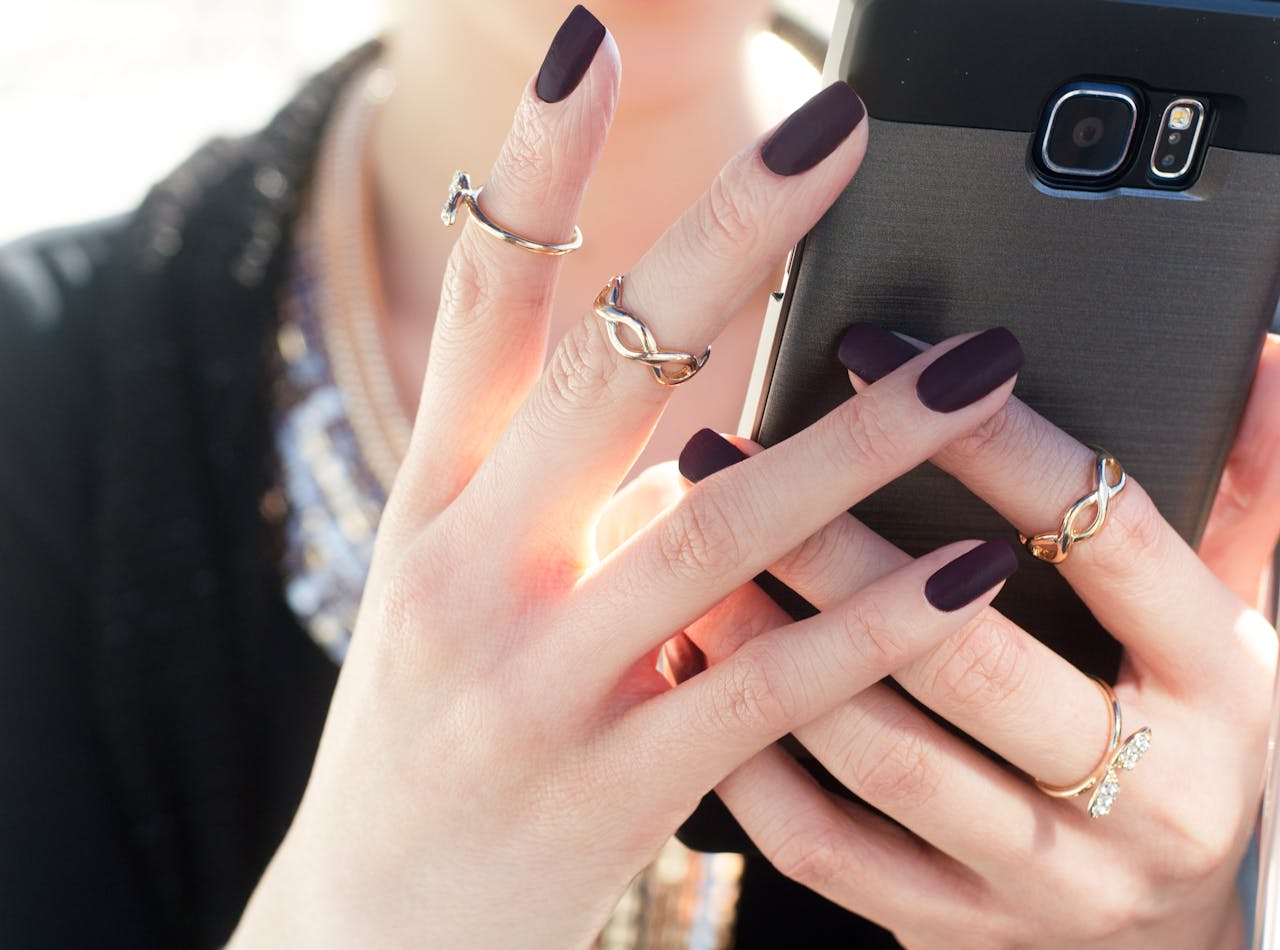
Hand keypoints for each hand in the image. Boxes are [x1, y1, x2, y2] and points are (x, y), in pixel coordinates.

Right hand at [226, 14, 1028, 948]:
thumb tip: (685, 383)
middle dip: (725, 239)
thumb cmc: (429, 725)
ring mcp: (540, 679)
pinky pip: (763, 685)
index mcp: (433, 500)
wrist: (374, 915)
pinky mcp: (613, 782)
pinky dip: (870, 621)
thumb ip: (549, 483)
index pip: (482, 302)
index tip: (587, 46)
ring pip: (716, 528)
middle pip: (608, 371)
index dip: (534, 168)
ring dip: (863, 442)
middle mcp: (475, 569)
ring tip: (984, 367)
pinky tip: (966, 565)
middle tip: (832, 131)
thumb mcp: (454, 583)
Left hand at [680, 327, 1279, 948]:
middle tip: (728, 458)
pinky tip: (697, 674)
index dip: (992, 440)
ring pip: (887, 756)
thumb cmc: (1191, 739)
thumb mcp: (1245, 620)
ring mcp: (1047, 878)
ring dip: (774, 648)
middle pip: (972, 656)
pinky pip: (829, 851)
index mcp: (1226, 689)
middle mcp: (1151, 797)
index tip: (877, 357)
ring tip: (696, 558)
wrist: (1177, 939)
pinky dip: (752, 765)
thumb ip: (1248, 498)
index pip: (1108, 541)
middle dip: (837, 547)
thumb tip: (1263, 359)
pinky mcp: (955, 925)